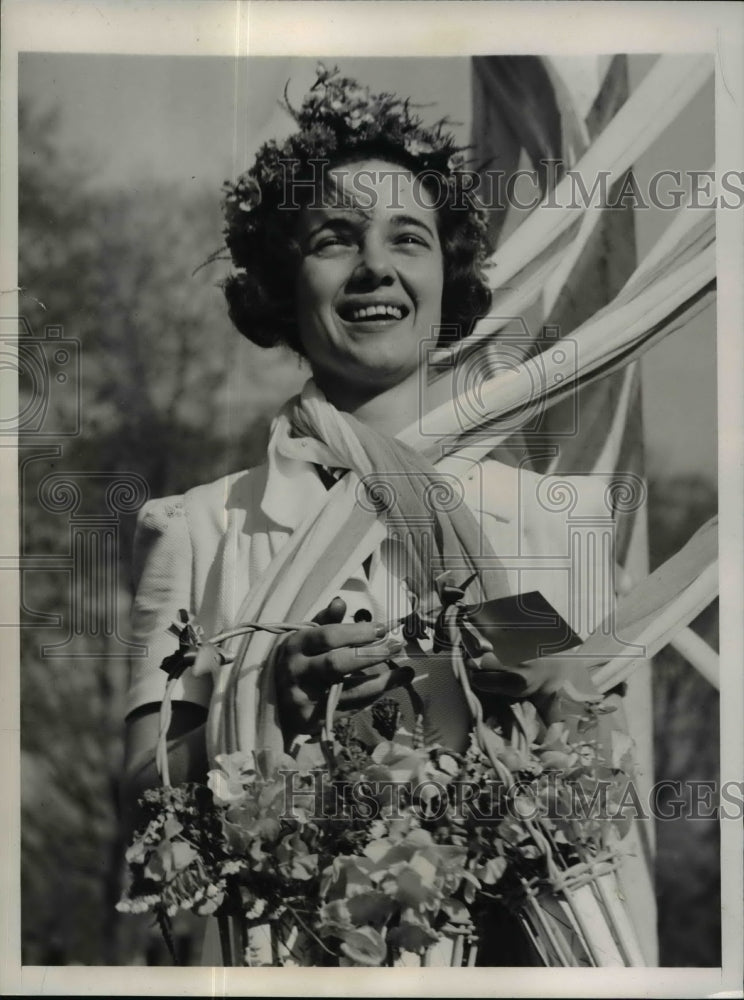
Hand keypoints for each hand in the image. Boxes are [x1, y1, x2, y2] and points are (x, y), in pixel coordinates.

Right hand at [275, 597, 412, 740]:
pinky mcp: (314, 720)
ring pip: (348, 692)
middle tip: (396, 647)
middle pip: (336, 664)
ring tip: (404, 672)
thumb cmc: (298, 660)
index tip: (383, 628)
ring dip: (381, 682)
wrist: (274, 701)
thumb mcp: (305, 637)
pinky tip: (387, 687)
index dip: (357, 632)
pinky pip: (350, 708)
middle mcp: (297, 672)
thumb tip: (341, 602)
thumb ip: (325, 621)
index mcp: (295, 646)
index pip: (327, 637)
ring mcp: (304, 699)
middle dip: (370, 656)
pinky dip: (371, 697)